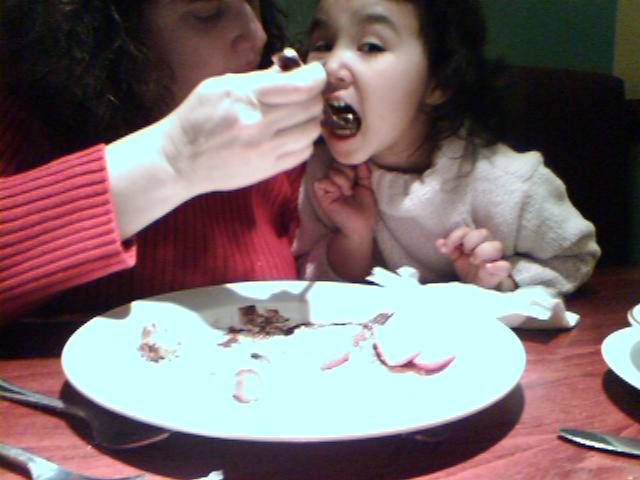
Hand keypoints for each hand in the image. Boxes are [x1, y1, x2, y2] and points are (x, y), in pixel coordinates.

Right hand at [161, 62, 326, 194]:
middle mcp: (259, 124)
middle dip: (314, 98)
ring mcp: (265, 150)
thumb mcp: (220, 86)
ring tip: (298, 117)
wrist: (178, 160)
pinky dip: (303, 142)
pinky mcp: (267, 170)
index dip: (317, 77)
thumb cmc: (196, 118)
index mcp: (246, 97)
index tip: (316, 76)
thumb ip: (259, 79)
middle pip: (311, 107)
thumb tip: (291, 70)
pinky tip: (291, 136)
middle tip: (306, 96)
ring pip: (311, 131)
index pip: (301, 85)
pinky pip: (303, 153)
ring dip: (310, 121)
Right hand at [312, 162, 376, 238]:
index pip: (345, 163)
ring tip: (347, 193)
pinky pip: (321, 182)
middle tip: (352, 189)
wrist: (360, 227)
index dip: (352, 166)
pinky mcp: (322, 197)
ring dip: (343, 181)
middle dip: (348, 173)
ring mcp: (329, 189)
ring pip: (331, 171)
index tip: (358, 179)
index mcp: (348, 180)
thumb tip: (362, 160)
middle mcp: (337, 183)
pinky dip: (331, 185)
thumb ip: (364, 173)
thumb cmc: (365, 211)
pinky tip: (338, 194)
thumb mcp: (367, 188)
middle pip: (337, 164)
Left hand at [436, 226, 513, 289]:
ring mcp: (495, 260)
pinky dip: (498, 266)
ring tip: (473, 261)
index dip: (456, 236)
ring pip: (496, 246)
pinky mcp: (500, 273)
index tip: (447, 248)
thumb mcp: (457, 259)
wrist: (478, 291)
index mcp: (475, 242)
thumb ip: (450, 249)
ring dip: (482, 251)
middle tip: (465, 252)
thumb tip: (439, 242)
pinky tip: (488, 268)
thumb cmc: (468, 271)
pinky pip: (506, 267)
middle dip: (470, 241)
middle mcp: (486, 247)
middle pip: (483, 233)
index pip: (467, 230)